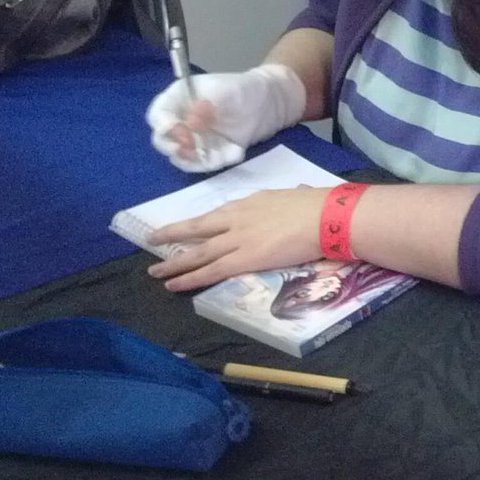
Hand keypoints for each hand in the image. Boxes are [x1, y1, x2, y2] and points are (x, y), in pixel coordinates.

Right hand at [144, 64, 306, 171]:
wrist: (269, 103)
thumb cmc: (244, 89)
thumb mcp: (227, 91)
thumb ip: (208, 104)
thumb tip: (190, 121)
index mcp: (179, 99)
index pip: (159, 114)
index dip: (163, 124)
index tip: (178, 130)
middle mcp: (181, 121)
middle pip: (163, 140)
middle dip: (174, 146)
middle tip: (193, 146)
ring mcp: (194, 139)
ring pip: (182, 157)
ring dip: (196, 160)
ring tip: (221, 153)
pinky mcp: (209, 152)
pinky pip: (205, 164)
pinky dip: (218, 162)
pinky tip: (237, 152)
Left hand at [146, 186, 325, 289]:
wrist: (326, 216)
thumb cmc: (320, 206)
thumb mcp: (297, 196)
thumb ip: (288, 203)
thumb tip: (299, 197)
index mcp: (252, 202)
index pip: (221, 214)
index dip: (203, 222)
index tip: (192, 226)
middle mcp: (238, 218)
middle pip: (199, 228)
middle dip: (174, 234)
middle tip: (153, 238)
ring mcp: (238, 238)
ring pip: (198, 251)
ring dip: (175, 261)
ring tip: (155, 270)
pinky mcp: (243, 259)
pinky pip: (210, 270)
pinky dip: (189, 277)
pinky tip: (173, 283)